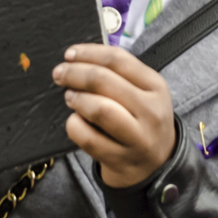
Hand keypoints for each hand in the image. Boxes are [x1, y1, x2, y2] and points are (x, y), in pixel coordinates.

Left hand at [54, 43, 175, 187]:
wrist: (157, 164)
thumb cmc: (141, 120)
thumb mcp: (143, 93)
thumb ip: (118, 75)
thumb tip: (77, 58)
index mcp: (156, 87)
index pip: (118, 60)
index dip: (88, 53)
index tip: (69, 54)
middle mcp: (150, 111)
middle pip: (104, 81)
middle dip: (74, 74)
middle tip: (59, 74)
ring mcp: (137, 138)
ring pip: (98, 109)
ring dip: (77, 99)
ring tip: (70, 97)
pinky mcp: (121, 159)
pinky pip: (88, 138)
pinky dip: (74, 126)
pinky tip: (74, 121)